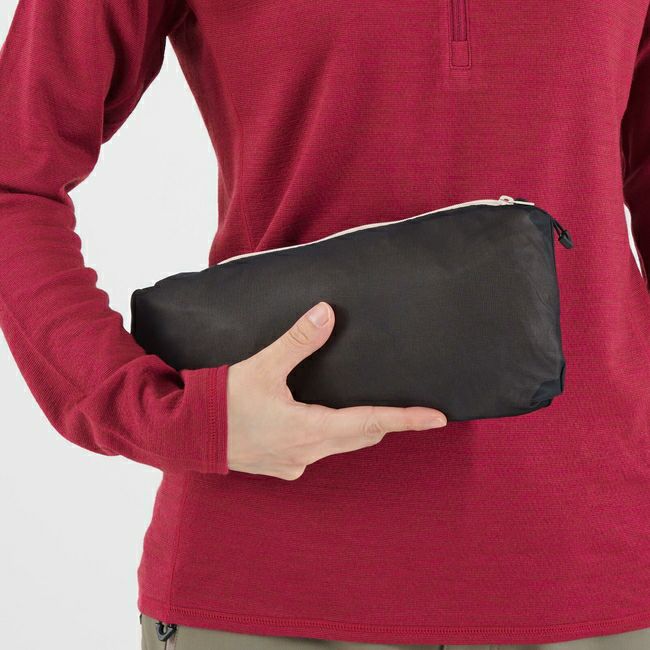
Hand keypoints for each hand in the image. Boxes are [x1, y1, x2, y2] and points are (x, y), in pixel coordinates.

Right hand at [226, 302, 447, 478]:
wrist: (187, 436)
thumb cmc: (222, 403)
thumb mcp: (261, 366)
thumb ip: (297, 340)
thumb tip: (327, 313)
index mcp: (309, 429)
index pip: (370, 423)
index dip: (406, 419)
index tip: (437, 418)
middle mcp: (307, 452)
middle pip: (360, 436)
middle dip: (384, 422)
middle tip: (407, 408)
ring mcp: (294, 462)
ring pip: (340, 445)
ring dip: (357, 429)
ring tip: (371, 411)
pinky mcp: (281, 465)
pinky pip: (318, 451)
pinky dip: (330, 435)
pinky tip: (322, 421)